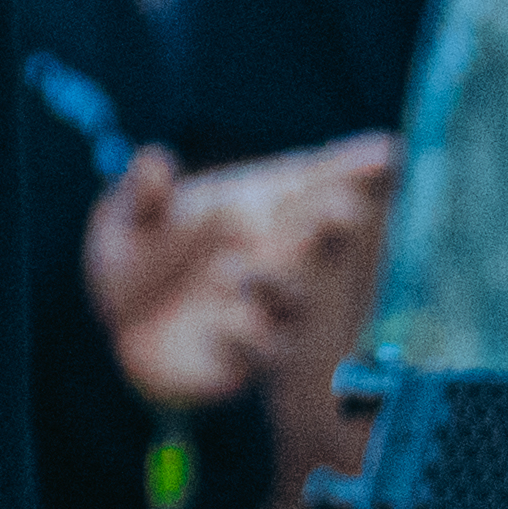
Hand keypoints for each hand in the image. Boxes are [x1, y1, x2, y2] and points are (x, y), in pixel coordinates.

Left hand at [80, 129, 398, 416]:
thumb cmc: (139, 252)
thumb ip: (142, 194)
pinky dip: (247, 337)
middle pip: (320, 237)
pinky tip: (226, 324)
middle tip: (341, 212)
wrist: (119, 327)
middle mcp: (277, 254)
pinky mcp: (245, 355)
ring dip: (277, 284)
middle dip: (334, 224)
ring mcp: (267, 306)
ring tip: (237, 269)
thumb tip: (154, 163)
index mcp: (261, 204)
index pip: (316, 180)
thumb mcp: (129, 217)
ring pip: (294, 298)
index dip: (353, 166)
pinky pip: (258, 349)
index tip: (388, 153)